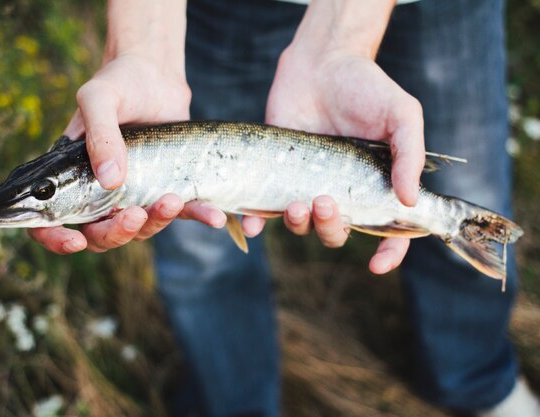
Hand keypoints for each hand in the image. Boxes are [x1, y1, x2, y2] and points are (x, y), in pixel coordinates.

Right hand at [28, 52, 226, 253]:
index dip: (56, 238)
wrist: (156, 74)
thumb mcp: (99, 99)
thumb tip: (110, 181)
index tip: (75, 241)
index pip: (49, 221)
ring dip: (156, 222)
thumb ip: (99, 136)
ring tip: (172, 199)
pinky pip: (181, 211)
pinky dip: (198, 216)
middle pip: (100, 234)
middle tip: (135, 214)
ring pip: (140, 229)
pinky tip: (214, 216)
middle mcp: (100, 192)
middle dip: (116, 233)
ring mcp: (135, 193)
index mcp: (70, 176)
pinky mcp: (167, 187)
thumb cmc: (119, 82)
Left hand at [260, 47, 422, 273]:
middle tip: (325, 201)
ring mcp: (307, 184)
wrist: (321, 62)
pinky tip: (252, 222)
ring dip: (299, 224)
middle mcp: (341, 191)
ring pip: (302, 225)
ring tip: (296, 202)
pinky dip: (257, 221)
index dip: (388, 252)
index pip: (387, 230)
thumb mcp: (402, 114)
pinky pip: (266, 208)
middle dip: (331, 227)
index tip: (377, 264)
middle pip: (337, 232)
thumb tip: (409, 200)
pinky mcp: (277, 174)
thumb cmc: (366, 86)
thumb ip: (409, 155)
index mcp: (374, 185)